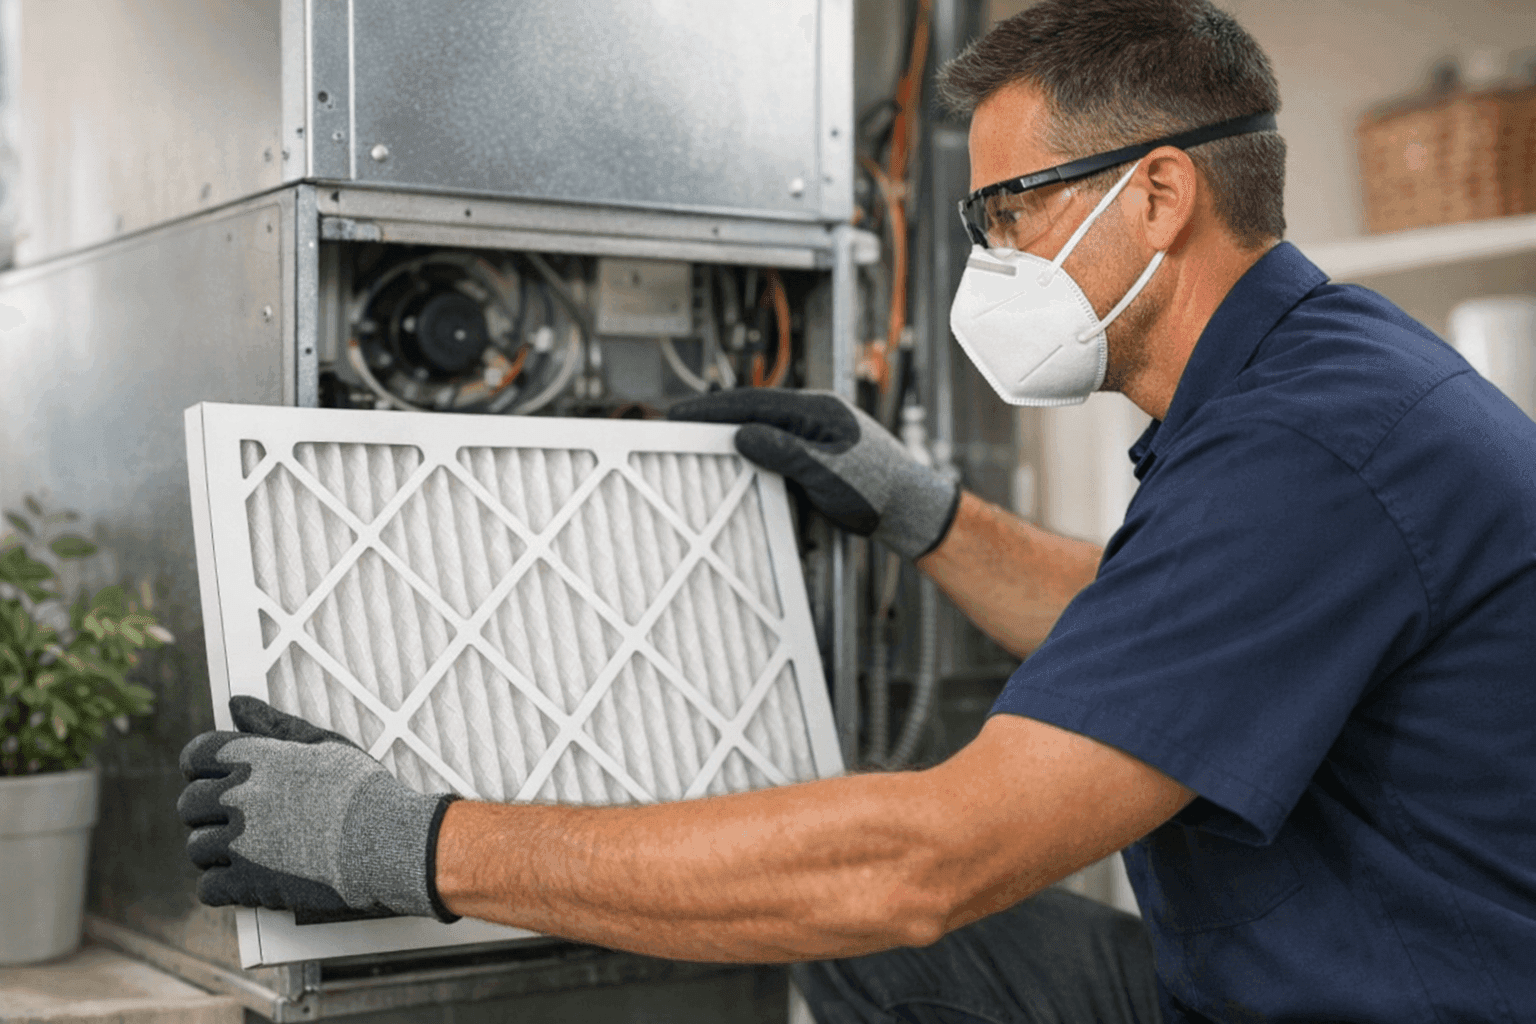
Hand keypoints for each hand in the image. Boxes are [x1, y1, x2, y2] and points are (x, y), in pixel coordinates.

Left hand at [177, 696, 458, 923]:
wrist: (386, 842)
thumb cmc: (361, 790)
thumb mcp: (323, 744)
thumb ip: (273, 724)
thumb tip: (237, 704)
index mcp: (254, 758)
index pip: (196, 755)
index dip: (202, 768)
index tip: (218, 779)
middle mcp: (238, 797)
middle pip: (189, 804)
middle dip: (207, 812)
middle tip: (239, 820)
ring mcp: (238, 842)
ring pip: (196, 847)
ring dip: (216, 850)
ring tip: (250, 850)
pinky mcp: (246, 883)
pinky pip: (208, 887)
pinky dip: (224, 886)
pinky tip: (250, 879)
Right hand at [669, 390, 959, 559]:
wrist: (910, 511)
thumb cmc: (879, 489)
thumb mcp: (827, 472)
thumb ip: (784, 451)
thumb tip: (742, 435)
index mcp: (817, 410)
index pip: (755, 402)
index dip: (715, 409)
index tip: (682, 413)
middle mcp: (814, 417)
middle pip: (754, 412)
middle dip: (717, 419)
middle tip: (679, 427)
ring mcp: (816, 435)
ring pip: (763, 430)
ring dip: (733, 436)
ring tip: (699, 444)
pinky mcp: (817, 456)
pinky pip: (776, 448)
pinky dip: (752, 453)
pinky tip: (737, 465)